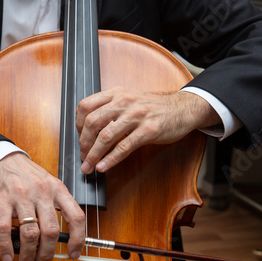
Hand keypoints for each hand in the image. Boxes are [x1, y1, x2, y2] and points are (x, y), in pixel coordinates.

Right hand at [0, 152, 84, 260]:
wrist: (1, 161)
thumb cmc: (26, 177)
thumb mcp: (49, 185)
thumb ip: (57, 207)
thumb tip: (64, 239)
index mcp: (58, 189)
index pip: (76, 216)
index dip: (78, 239)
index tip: (73, 254)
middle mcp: (42, 192)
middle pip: (51, 231)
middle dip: (47, 255)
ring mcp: (21, 196)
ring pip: (30, 234)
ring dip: (28, 256)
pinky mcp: (1, 200)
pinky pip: (4, 229)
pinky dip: (6, 247)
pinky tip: (8, 256)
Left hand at [76, 87, 220, 173]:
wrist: (184, 108)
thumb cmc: (155, 107)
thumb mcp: (130, 99)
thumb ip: (110, 108)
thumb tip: (89, 127)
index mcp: (116, 93)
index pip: (86, 106)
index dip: (77, 124)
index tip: (79, 138)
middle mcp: (124, 101)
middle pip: (92, 122)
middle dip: (83, 143)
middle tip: (82, 157)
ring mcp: (136, 115)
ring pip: (105, 136)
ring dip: (93, 155)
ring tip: (88, 166)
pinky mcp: (149, 130)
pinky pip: (124, 147)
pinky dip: (110, 159)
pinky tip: (103, 167)